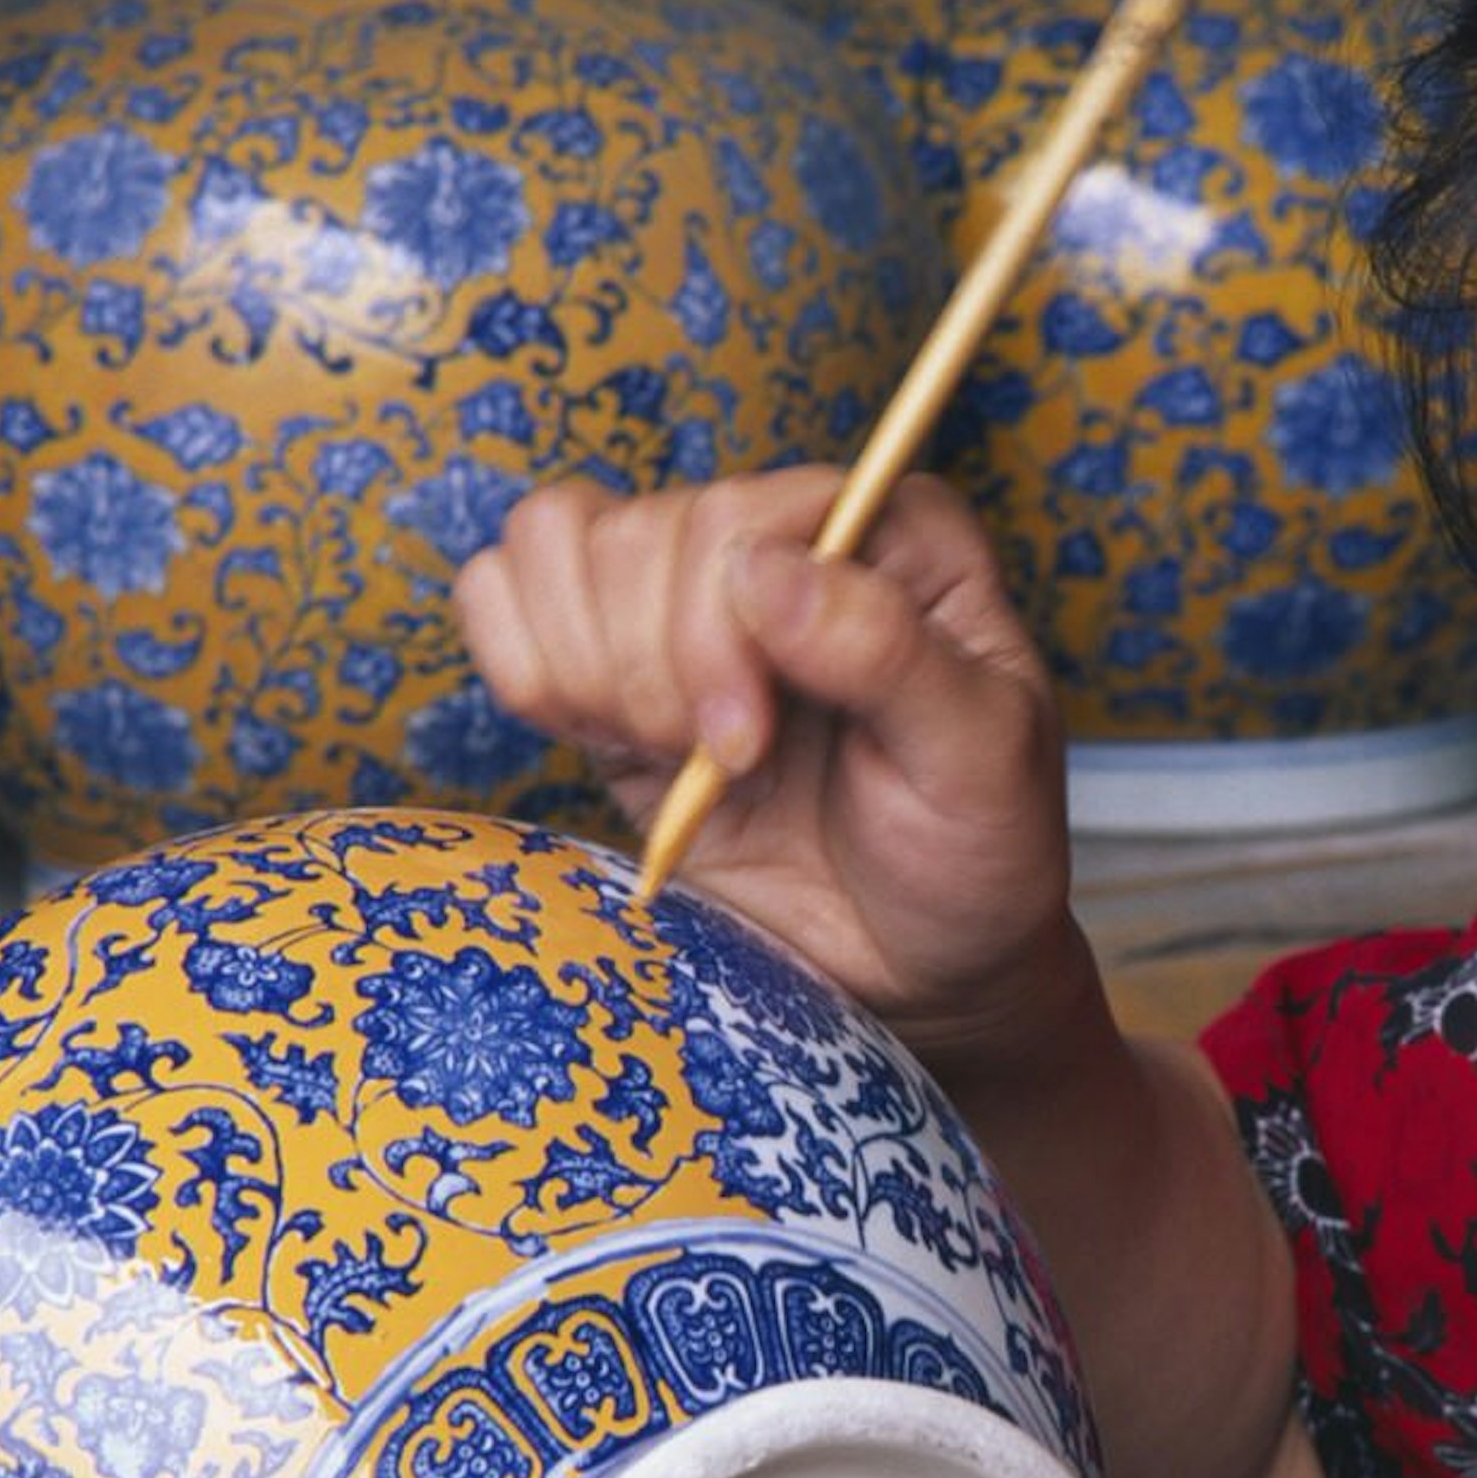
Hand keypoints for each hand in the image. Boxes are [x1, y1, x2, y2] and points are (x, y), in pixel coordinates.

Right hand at [455, 469, 1081, 1059]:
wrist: (917, 965)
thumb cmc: (968, 859)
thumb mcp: (977, 762)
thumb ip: (887, 653)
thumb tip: (764, 569)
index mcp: (888, 529)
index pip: (742, 512)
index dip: (714, 630)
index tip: (744, 749)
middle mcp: (780, 535)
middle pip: (637, 532)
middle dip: (655, 671)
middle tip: (726, 770)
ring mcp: (686, 591)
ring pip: (554, 540)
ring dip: (587, 667)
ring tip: (663, 751)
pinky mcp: (612, 658)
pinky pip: (499, 591)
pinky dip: (524, 667)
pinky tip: (604, 739)